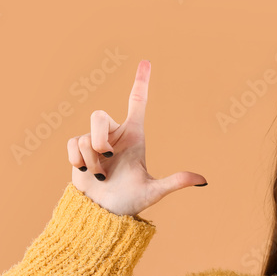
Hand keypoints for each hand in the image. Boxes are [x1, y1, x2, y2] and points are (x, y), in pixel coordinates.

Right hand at [67, 59, 207, 216]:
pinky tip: (86, 173)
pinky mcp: (78, 148)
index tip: (146, 62)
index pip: (137, 102)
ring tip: (100, 175)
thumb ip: (175, 182)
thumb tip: (203, 180)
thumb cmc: (130, 200)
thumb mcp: (154, 191)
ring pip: (85, 136)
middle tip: (106, 160)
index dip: (140, 82)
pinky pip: (73, 144)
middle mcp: (114, 134)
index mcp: (134, 136)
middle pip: (98, 115)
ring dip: (91, 160)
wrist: (104, 213)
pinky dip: (78, 161)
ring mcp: (95, 140)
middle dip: (99, 140)